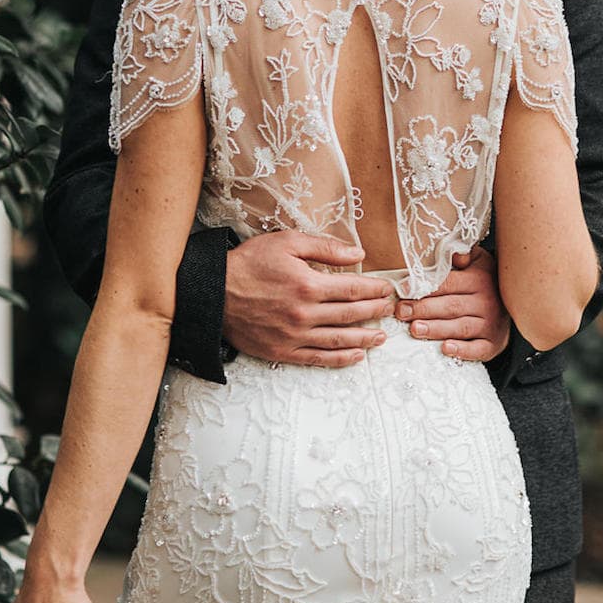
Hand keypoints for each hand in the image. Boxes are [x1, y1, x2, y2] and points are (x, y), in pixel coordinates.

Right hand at [223, 230, 394, 366]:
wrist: (213, 293)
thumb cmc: (248, 263)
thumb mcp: (286, 242)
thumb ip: (324, 247)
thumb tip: (358, 252)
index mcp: (308, 284)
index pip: (354, 289)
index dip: (375, 289)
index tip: (386, 288)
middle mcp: (305, 313)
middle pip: (351, 314)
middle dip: (375, 312)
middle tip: (389, 310)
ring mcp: (295, 336)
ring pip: (340, 340)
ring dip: (365, 339)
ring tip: (382, 337)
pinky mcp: (283, 351)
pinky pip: (319, 359)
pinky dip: (341, 359)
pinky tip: (357, 357)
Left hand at [396, 243, 510, 361]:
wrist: (513, 305)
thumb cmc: (485, 281)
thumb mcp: (477, 261)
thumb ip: (461, 254)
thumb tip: (455, 254)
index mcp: (479, 279)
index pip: (448, 283)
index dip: (425, 286)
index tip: (403, 290)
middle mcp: (486, 302)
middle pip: (451, 306)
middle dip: (424, 309)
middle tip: (402, 312)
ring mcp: (490, 324)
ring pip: (461, 327)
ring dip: (437, 329)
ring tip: (415, 329)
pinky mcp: (492, 343)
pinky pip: (478, 349)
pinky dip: (462, 350)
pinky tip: (446, 348)